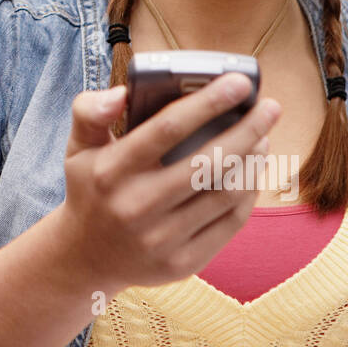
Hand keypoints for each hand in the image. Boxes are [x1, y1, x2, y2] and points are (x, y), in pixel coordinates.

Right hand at [56, 73, 280, 294]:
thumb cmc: (91, 189)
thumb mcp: (77, 147)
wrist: (86, 257)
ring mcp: (160, 239)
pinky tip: (252, 171)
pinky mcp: (182, 263)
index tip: (239, 82)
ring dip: (252, 161)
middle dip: (248, 130)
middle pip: (207, 162)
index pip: (167, 129)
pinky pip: (229, 224)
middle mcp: (135, 206)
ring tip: (263, 136)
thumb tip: (122, 92)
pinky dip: (248, 193)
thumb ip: (90, 111)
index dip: (207, 102)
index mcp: (111, 171)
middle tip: (270, 108)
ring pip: (224, 194)